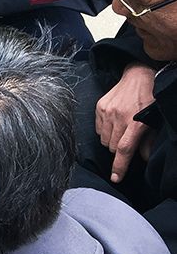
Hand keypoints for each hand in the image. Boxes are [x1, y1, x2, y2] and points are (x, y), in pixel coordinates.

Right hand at [95, 62, 155, 182]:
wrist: (139, 75)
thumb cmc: (151, 99)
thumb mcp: (156, 120)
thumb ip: (149, 141)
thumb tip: (143, 158)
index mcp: (136, 123)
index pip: (124, 149)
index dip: (120, 166)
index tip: (116, 178)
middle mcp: (119, 118)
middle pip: (112, 147)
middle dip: (118, 149)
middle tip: (127, 140)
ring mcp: (107, 112)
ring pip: (104, 139)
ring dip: (111, 140)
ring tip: (121, 129)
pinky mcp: (100, 107)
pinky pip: (98, 128)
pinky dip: (105, 130)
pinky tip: (114, 122)